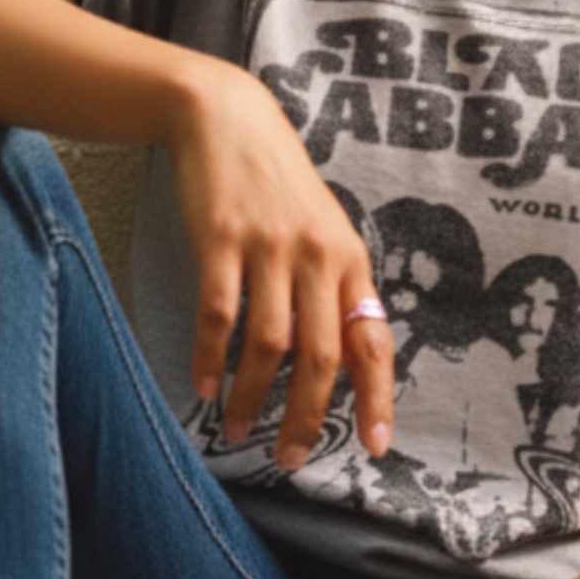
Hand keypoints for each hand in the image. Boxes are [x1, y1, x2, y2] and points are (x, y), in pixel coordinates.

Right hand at [166, 56, 392, 469]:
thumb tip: (335, 364)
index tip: (374, 445)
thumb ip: (330, 291)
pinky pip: (220, 314)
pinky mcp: (222, 238)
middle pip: (322, 357)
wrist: (228, 119)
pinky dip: (211, 358)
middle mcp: (318, 256)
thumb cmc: (277, 184)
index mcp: (350, 259)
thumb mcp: (320, 232)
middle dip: (308, 418)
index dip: (377, 397)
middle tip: (291, 459)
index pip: (373, 340)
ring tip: (237, 431)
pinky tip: (203, 387)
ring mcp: (270, 246)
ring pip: (270, 344)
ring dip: (252, 398)